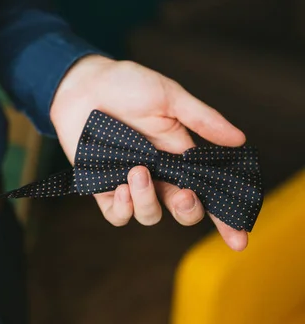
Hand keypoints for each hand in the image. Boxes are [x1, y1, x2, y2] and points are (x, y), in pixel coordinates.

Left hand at [50, 55, 247, 250]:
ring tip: (138, 170)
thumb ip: (201, 119)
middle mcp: (159, 173)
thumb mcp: (168, 96)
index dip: (225, 218)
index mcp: (180, 155)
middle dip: (188, 211)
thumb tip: (239, 140)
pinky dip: (122, 208)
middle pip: (183, 210)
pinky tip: (121, 186)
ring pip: (149, 214)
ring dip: (148, 199)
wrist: (83, 84)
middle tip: (185, 196)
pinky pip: (116, 214)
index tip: (240, 240)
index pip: (208, 191)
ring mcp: (130, 182)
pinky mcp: (102, 186)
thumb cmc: (127, 86)